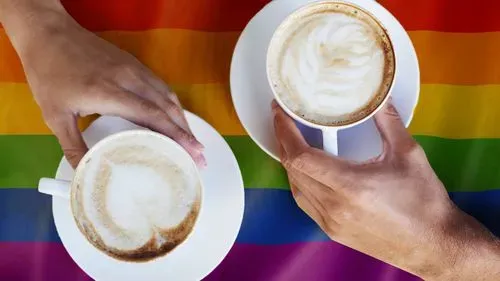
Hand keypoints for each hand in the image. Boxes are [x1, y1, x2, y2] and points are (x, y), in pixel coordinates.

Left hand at [0, 0, 204, 167]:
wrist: (49, 34)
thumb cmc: (49, 73)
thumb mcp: (54, 114)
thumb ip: (72, 146)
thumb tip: (84, 173)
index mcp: (109, 93)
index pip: (152, 116)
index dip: (175, 136)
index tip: (191, 152)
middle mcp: (129, 79)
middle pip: (168, 108)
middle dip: (187, 133)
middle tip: (200, 156)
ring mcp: (134, 69)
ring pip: (168, 97)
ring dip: (183, 120)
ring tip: (193, 142)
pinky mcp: (134, 65)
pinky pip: (161, 87)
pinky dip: (173, 106)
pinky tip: (175, 118)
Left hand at [273, 101, 499, 279]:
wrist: (433, 244)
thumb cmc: (424, 202)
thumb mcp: (409, 154)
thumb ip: (388, 122)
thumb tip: (378, 97)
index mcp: (350, 185)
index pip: (301, 156)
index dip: (285, 131)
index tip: (281, 113)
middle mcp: (334, 206)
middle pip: (292, 169)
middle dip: (284, 141)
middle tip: (285, 120)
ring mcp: (331, 222)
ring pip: (295, 187)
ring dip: (290, 162)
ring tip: (293, 140)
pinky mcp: (333, 231)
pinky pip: (304, 202)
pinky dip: (299, 182)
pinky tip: (306, 170)